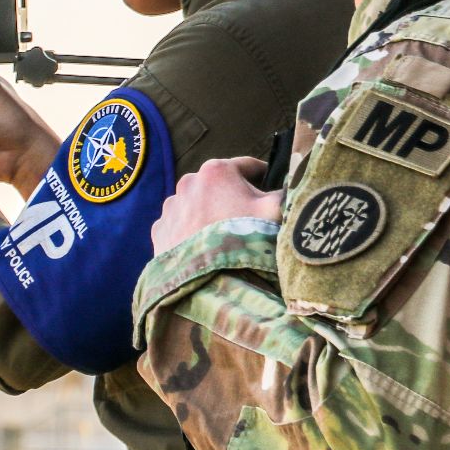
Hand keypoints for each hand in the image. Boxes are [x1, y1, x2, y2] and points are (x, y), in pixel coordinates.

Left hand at [150, 156, 281, 253]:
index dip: (265, 177)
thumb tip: (289, 188)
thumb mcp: (277, 211)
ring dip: (211, 214)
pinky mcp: (160, 231)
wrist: (212, 283)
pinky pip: (181, 225)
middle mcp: (187, 182)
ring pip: (198, 205)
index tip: (272, 189)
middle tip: (249, 220)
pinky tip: (206, 248)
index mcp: (217, 170)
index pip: (248, 166)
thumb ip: (286, 193)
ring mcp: (170, 208)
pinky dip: (192, 232)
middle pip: (220, 185)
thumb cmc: (247, 240)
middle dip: (235, 197)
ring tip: (225, 237)